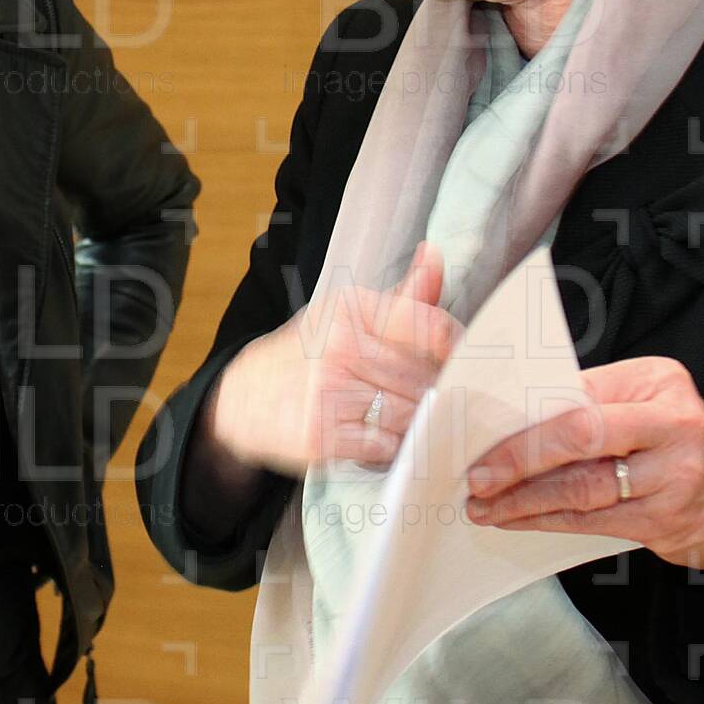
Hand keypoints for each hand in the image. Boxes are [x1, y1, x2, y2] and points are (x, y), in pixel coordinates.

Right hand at [201, 240, 462, 476]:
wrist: (242, 399)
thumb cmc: (306, 356)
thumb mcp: (348, 316)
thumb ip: (402, 298)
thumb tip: (434, 256)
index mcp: (351, 310)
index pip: (431, 328)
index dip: (456, 352)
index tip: (460, 363)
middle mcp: (339, 346)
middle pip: (425, 378)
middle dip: (436, 392)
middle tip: (431, 400)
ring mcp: (329, 392)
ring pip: (409, 414)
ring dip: (415, 423)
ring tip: (402, 419)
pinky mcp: (322, 435)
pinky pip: (385, 446)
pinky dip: (390, 448)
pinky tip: (378, 439)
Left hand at [461, 354, 703, 577]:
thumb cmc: (673, 445)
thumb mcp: (644, 406)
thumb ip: (589, 404)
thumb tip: (509, 419)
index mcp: (660, 381)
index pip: (578, 394)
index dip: (525, 416)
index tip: (479, 430)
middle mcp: (673, 423)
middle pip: (580, 434)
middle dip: (519, 457)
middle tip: (478, 475)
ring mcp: (673, 475)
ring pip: (581, 486)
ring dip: (524, 498)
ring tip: (485, 505)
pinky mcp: (665, 519)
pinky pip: (591, 520)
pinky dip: (547, 520)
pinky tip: (517, 519)